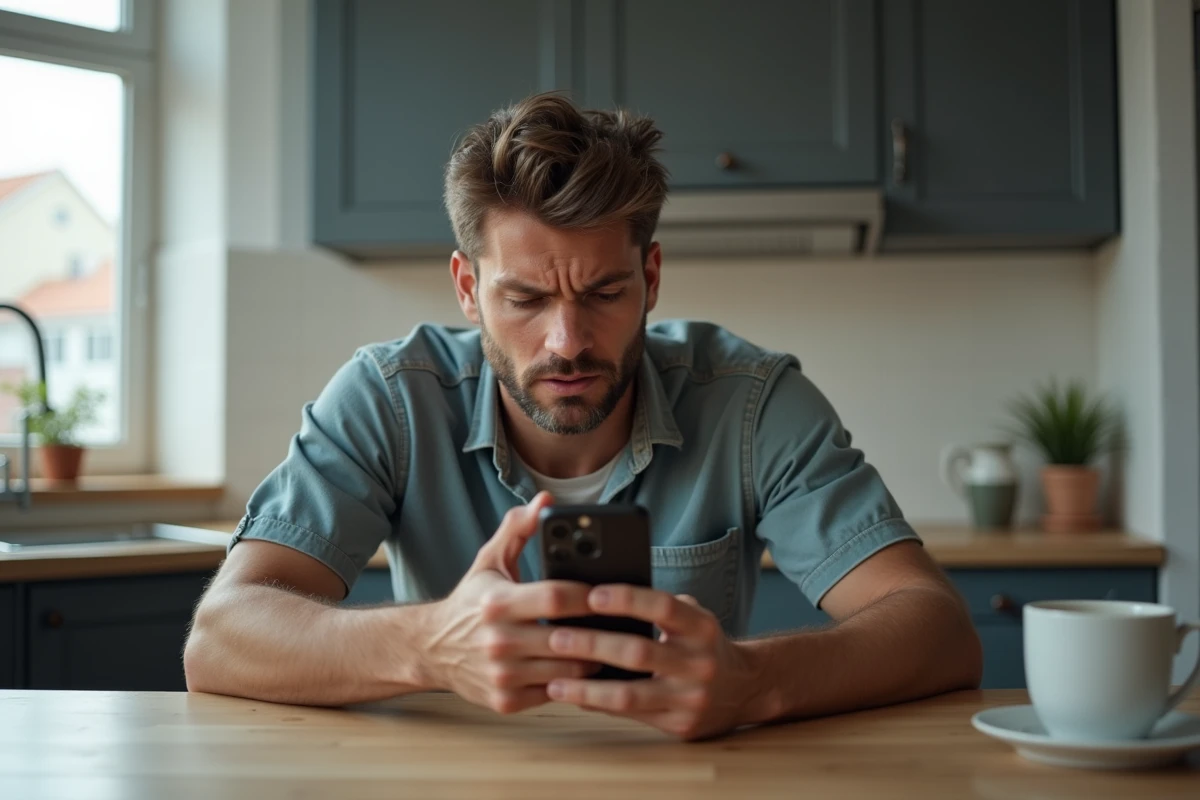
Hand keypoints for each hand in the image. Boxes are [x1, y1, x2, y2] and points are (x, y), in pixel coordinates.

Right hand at [417, 491, 596, 714]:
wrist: (431, 648)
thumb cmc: (470, 601)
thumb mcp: (490, 560)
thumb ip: (519, 528)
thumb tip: (546, 501)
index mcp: (497, 602)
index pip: (556, 598)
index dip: (589, 596)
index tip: (612, 591)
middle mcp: (497, 641)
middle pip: (568, 639)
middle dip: (601, 632)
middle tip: (626, 624)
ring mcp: (502, 675)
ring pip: (568, 673)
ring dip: (595, 660)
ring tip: (614, 646)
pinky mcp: (505, 701)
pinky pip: (555, 694)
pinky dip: (575, 685)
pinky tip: (589, 671)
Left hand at [543, 587, 770, 739]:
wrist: (744, 689)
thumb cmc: (701, 644)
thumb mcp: (691, 619)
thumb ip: (656, 609)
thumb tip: (598, 599)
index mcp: (701, 627)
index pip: (662, 607)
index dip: (627, 599)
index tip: (591, 595)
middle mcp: (699, 662)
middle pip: (638, 652)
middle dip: (592, 644)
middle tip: (555, 637)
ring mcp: (690, 697)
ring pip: (630, 694)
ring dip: (586, 688)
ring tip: (554, 681)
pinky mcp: (679, 725)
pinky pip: (631, 714)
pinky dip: (598, 705)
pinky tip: (573, 697)